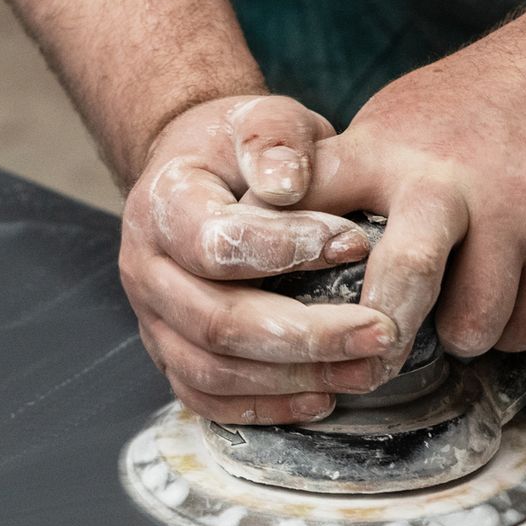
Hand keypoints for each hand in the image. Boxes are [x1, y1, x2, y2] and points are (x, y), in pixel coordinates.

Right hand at [119, 96, 399, 425]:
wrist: (201, 173)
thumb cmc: (239, 147)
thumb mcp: (263, 118)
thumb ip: (276, 139)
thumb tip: (285, 186)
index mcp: (162, 206)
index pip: (216, 244)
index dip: (288, 251)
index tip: (358, 245)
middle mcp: (145, 270)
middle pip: (217, 324)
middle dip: (306, 335)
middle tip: (380, 332)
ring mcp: (153, 320)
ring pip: (212, 372)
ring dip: (294, 379)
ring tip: (365, 369)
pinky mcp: (171, 354)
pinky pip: (208, 400)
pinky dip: (266, 407)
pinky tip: (323, 397)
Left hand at [300, 27, 525, 361]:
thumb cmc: (480, 104)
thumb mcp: (400, 120)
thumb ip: (353, 180)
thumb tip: (285, 242)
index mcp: (384, 149)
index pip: (307, 196)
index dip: (273, 243)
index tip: (257, 285)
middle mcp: (444, 180)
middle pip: (403, 275)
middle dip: (380, 334)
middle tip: (368, 364)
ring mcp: (512, 212)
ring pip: (471, 323)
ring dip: (461, 336)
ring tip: (460, 312)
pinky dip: (513, 327)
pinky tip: (511, 294)